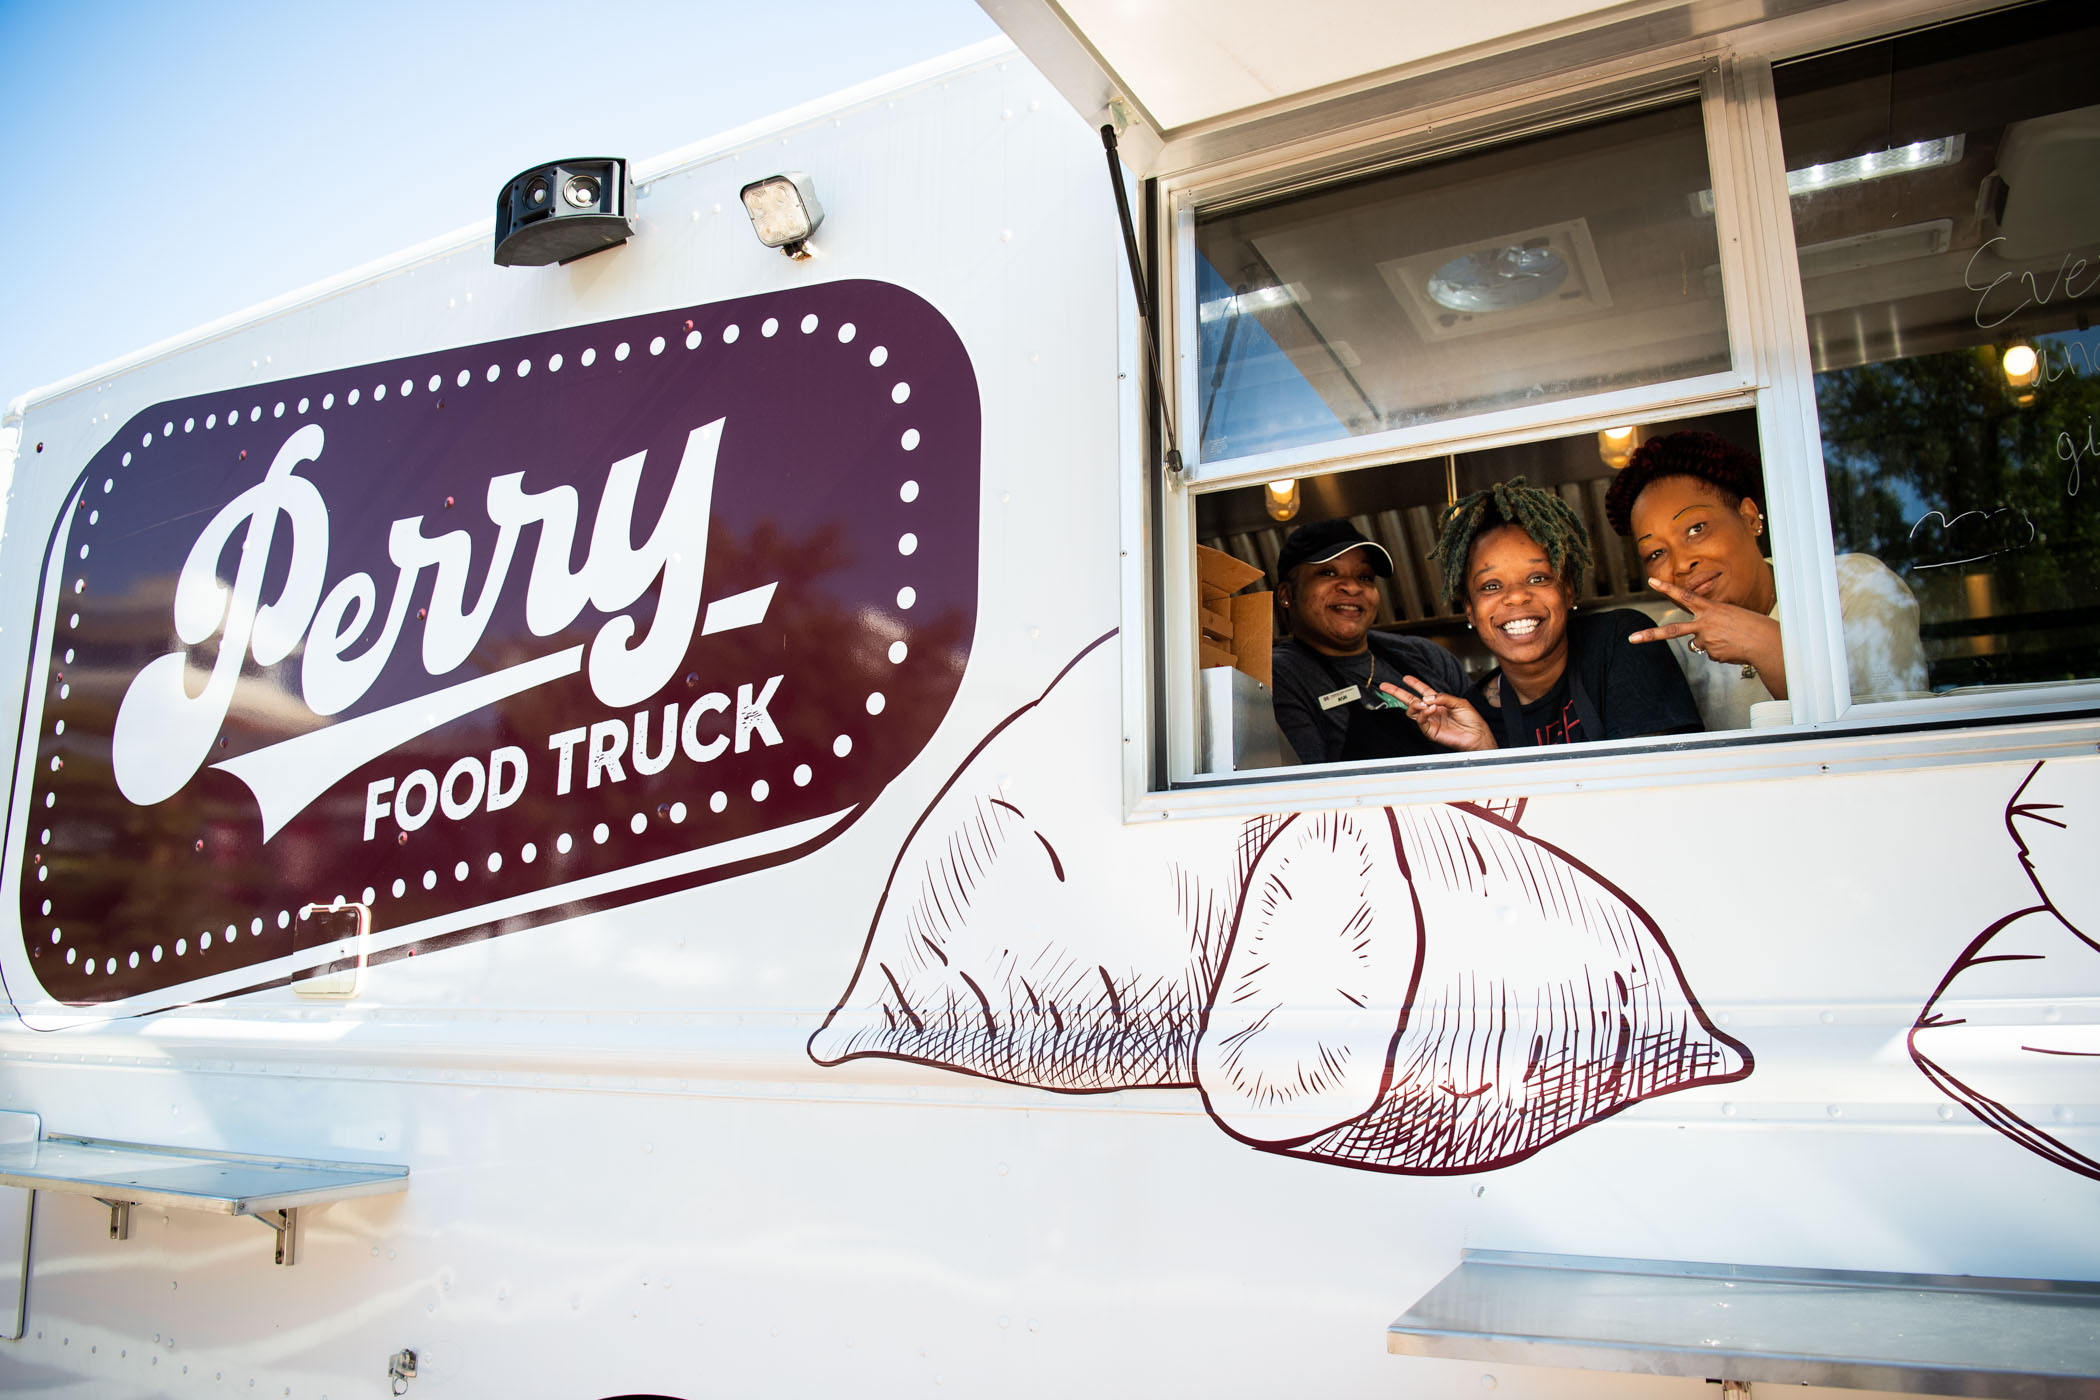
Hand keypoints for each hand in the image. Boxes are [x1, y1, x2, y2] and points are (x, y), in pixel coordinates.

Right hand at [1385, 677, 1497, 751]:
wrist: (1476, 735)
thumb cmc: (1471, 720)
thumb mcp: (1459, 702)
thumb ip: (1442, 697)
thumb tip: (1426, 697)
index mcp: (1439, 702)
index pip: (1423, 690)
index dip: (1414, 683)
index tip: (1405, 678)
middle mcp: (1432, 710)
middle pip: (1410, 700)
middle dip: (1397, 692)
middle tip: (1385, 686)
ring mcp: (1429, 720)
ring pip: (1411, 710)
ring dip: (1415, 704)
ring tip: (1423, 703)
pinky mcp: (1430, 730)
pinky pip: (1420, 720)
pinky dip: (1423, 713)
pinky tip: (1431, 709)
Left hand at [1630, 577, 1787, 698]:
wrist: (1765, 641)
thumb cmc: (1751, 625)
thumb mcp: (1729, 614)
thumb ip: (1709, 622)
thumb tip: (1697, 642)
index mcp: (1710, 609)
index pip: (1685, 595)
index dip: (1667, 588)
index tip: (1651, 581)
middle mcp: (1705, 624)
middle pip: (1672, 630)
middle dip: (1650, 636)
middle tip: (1631, 639)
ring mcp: (1707, 640)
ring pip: (1701, 643)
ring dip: (1714, 642)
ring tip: (1732, 639)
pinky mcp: (1712, 654)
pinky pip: (1712, 653)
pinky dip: (1722, 651)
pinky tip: (1734, 648)